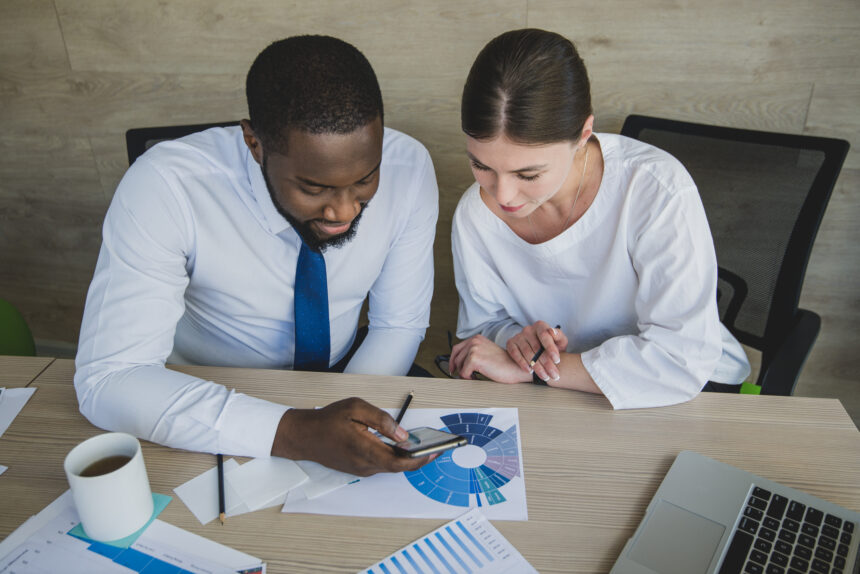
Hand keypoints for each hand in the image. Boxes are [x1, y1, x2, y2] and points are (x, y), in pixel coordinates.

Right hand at [270, 397, 435, 475]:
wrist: (304, 436)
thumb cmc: (328, 420)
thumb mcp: (356, 408)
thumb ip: (382, 420)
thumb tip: (403, 434)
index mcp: (365, 449)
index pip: (399, 462)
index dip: (420, 460)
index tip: (436, 452)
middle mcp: (364, 465)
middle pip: (398, 466)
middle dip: (418, 458)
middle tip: (436, 446)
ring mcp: (361, 469)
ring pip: (390, 466)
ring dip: (406, 458)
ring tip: (423, 445)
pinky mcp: (358, 468)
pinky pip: (381, 464)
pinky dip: (394, 457)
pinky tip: (401, 446)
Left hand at [449, 334, 532, 383]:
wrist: (516, 367)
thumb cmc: (504, 363)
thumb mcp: (487, 352)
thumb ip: (474, 353)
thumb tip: (459, 363)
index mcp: (477, 338)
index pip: (457, 348)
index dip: (453, 360)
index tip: (453, 368)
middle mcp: (474, 341)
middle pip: (455, 357)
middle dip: (457, 368)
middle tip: (462, 376)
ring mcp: (474, 349)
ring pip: (459, 365)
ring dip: (465, 374)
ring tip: (475, 377)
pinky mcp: (474, 358)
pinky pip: (463, 372)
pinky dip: (469, 378)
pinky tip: (478, 378)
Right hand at [506, 322, 567, 382]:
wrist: (538, 350)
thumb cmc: (551, 346)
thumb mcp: (559, 341)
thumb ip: (559, 336)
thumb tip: (552, 331)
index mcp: (540, 326)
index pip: (545, 336)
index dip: (551, 349)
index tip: (557, 361)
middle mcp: (528, 329)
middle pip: (536, 348)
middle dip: (546, 363)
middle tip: (554, 375)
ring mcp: (518, 336)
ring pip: (527, 353)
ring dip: (537, 367)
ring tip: (545, 376)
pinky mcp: (510, 343)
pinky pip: (515, 354)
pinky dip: (522, 363)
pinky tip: (530, 371)